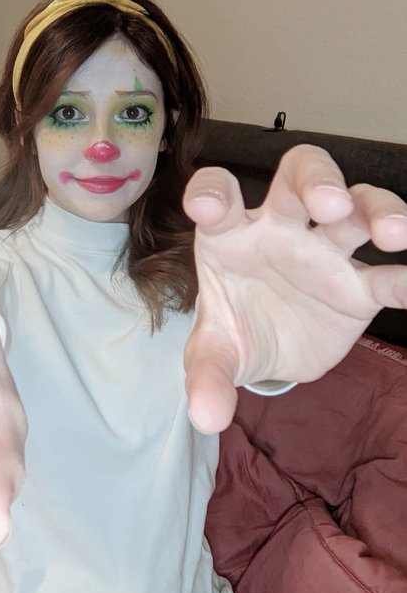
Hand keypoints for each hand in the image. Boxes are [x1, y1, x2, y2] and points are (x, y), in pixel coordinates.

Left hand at [182, 145, 406, 432]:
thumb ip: (206, 375)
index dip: (212, 190)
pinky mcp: (360, 287)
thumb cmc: (236, 330)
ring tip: (394, 236)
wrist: (273, 352)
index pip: (218, 193)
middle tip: (330, 204)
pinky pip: (391, 277)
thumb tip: (204, 416)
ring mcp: (326, 253)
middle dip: (317, 180)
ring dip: (381, 212)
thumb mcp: (214, 353)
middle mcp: (281, 229)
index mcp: (231, 235)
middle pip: (301, 176)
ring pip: (360, 208)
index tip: (205, 207)